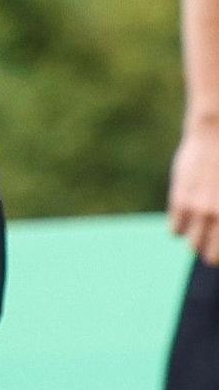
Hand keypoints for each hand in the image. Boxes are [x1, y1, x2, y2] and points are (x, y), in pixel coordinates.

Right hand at [175, 121, 218, 264]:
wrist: (217, 135)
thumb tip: (216, 222)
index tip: (216, 249)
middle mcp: (218, 214)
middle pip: (211, 255)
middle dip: (211, 254)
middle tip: (211, 248)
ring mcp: (200, 209)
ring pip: (192, 245)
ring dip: (195, 242)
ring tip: (198, 234)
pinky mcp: (181, 200)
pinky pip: (175, 229)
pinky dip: (179, 230)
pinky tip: (186, 220)